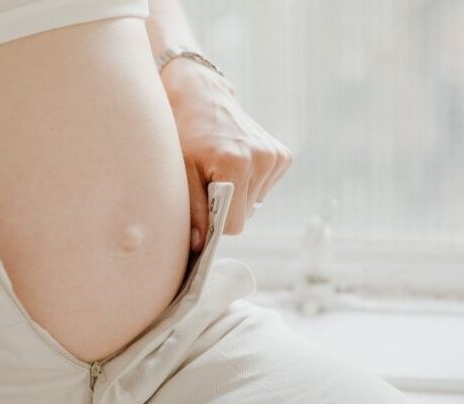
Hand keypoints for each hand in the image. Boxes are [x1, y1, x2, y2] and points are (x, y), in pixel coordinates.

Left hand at [161, 59, 292, 251]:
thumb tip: (200, 245)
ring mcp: (276, 155)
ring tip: (220, 169)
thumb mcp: (180, 171)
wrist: (200, 98)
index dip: (214, 222)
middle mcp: (262, 158)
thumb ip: (192, 209)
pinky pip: (263, 189)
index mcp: (236, 163)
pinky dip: (248, 184)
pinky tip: (235, 164)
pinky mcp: (282, 155)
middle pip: (244, 215)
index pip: (233, 224)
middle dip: (225, 207)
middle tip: (207, 182)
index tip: (202, 209)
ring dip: (236, 195)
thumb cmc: (184, 134)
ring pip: (254, 204)